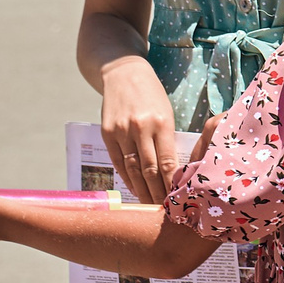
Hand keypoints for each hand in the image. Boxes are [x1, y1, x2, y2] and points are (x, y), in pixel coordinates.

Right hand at [99, 58, 180, 202]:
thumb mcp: (167, 112)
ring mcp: (121, 131)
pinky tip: (133, 188)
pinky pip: (117, 161)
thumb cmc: (152, 94)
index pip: (167, 162)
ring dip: (141, 190)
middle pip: (149, 170)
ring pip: (132, 169)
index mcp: (161, 122)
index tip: (177, 200)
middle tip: (164, 210)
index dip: (171, 185)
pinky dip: (126, 177)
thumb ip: (168, 139)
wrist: (123, 72)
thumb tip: (173, 170)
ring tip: (149, 204)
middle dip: (157, 193)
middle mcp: (140, 128)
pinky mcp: (107, 133)